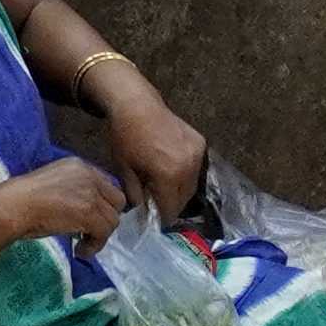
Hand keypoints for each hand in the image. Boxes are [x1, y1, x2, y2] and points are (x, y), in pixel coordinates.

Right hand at [0, 158, 128, 259]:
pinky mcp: (89, 212)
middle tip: (89, 232)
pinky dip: (94, 245)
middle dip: (106, 219)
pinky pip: (104, 233)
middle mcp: (89, 175)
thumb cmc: (22, 199)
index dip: (102, 206)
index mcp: (79, 165)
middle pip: (117, 201)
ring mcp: (91, 193)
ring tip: (82, 245)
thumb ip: (73, 191)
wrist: (14, 206)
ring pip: (112, 220)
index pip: (107, 185)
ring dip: (99, 236)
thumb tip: (86, 214)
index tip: (90, 220)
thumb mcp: (52, 185)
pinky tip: (80, 251)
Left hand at [94, 72, 207, 220]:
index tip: (155, 222)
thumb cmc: (124, 137)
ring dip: (180, 191)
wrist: (135, 104)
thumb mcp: (125, 171)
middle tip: (159, 207)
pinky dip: (186, 174)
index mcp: (169, 175)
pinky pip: (196, 168)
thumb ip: (136, 196)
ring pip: (192, 184)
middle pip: (184, 199)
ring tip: (164, 190)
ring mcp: (197, 153)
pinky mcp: (200, 142)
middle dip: (171, 205)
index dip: (162, 218)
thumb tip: (143, 213)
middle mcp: (188, 166)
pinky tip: (172, 172)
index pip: (170, 208)